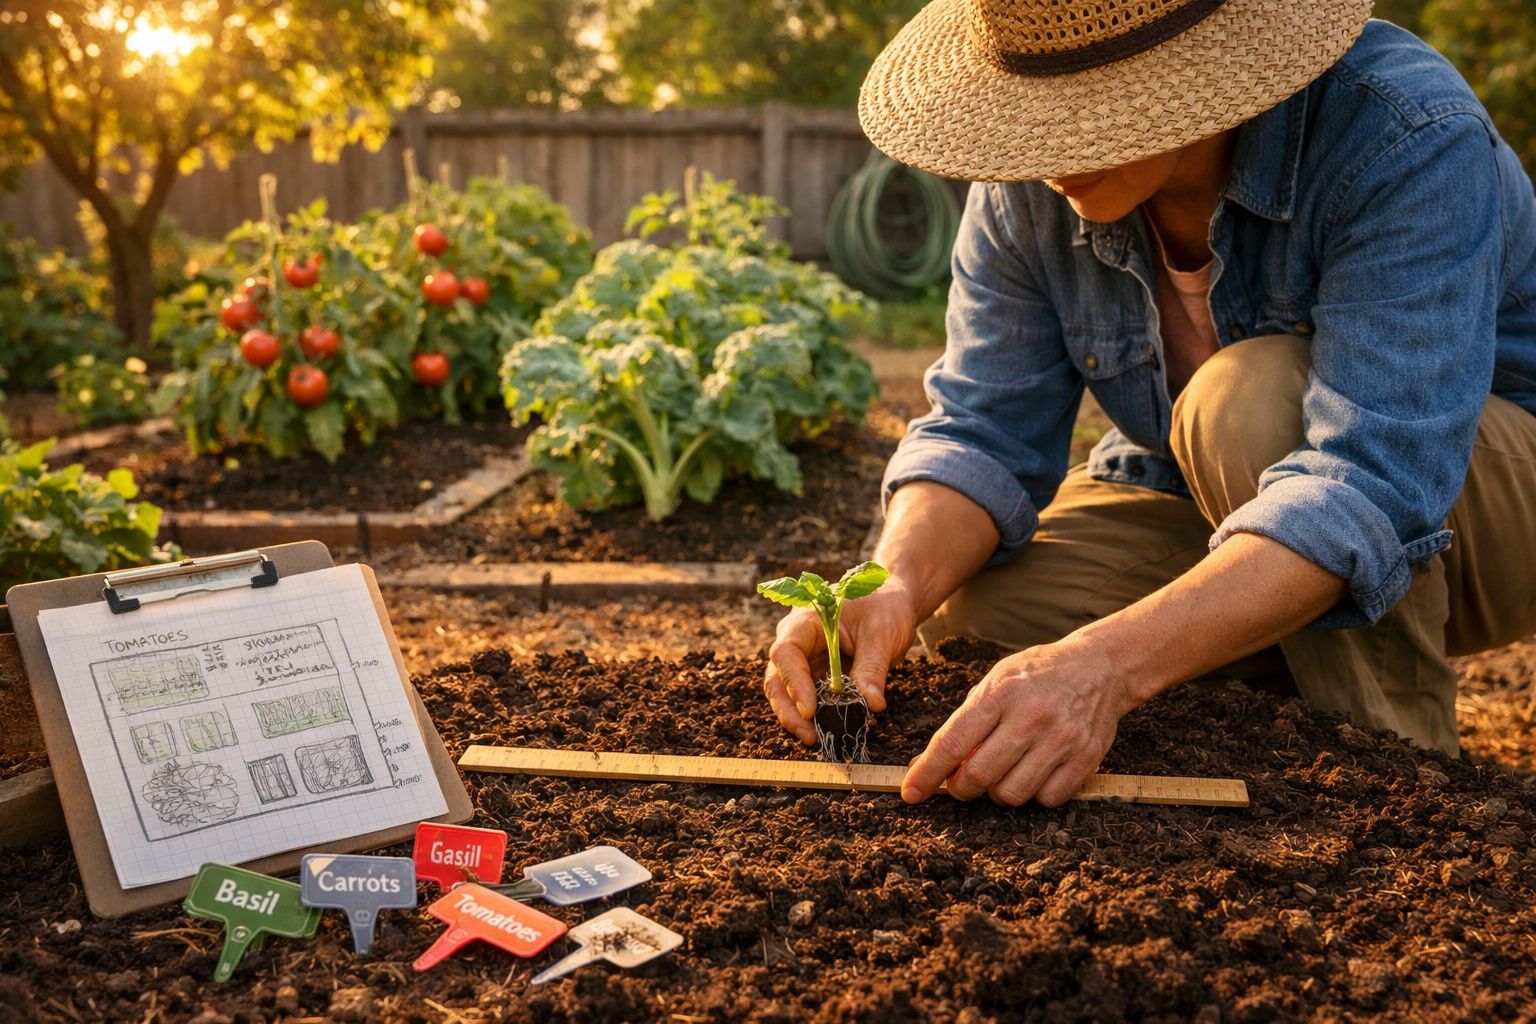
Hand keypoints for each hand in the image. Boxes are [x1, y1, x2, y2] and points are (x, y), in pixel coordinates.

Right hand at [763, 578, 918, 744]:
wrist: (892, 603)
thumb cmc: (884, 608)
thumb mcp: (882, 635)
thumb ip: (872, 668)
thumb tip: (871, 705)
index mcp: (806, 620)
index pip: (787, 652)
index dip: (794, 682)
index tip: (810, 709)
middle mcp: (797, 641)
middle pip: (778, 678)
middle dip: (789, 710)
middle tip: (810, 735)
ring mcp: (804, 660)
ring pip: (786, 693)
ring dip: (799, 718)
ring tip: (818, 738)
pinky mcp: (817, 676)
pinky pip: (810, 699)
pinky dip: (819, 716)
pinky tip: (838, 728)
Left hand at [900, 634, 1132, 806]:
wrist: (1099, 667)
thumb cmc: (1037, 675)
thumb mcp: (996, 682)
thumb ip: (965, 722)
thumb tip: (929, 764)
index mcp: (1001, 693)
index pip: (954, 742)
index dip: (928, 773)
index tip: (911, 793)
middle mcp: (1032, 717)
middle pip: (980, 775)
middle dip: (962, 788)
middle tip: (961, 783)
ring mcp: (1062, 739)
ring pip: (1012, 794)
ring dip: (998, 792)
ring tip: (1002, 772)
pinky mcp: (1086, 758)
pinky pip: (1047, 799)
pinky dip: (1034, 795)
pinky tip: (1034, 773)